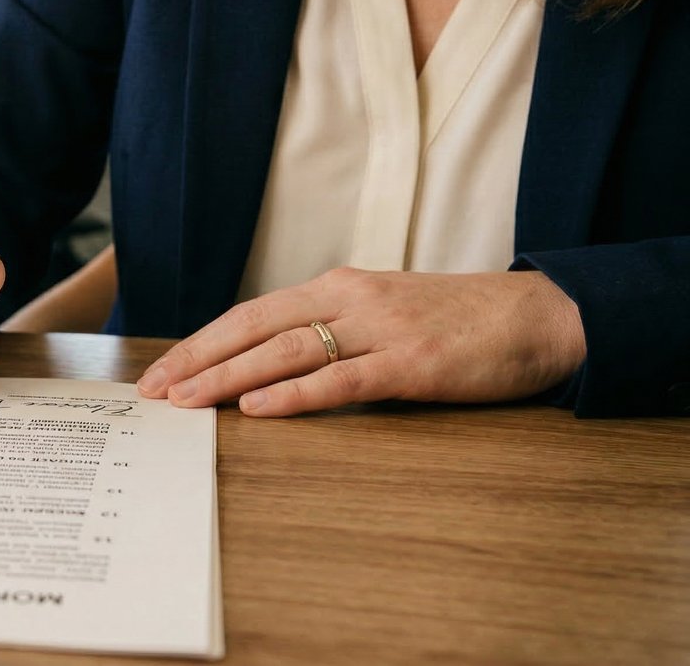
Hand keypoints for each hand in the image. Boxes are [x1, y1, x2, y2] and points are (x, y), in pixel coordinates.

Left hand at [137, 267, 585, 416]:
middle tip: (153, 391)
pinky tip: (258, 409)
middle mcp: (349, 299)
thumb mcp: (382, 315)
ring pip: (286, 351)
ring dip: (229, 377)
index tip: (161, 370)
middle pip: (254, 327)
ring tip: (186, 400)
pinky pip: (342, 380)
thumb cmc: (459, 321)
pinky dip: (295, 394)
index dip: (201, 342)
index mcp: (337, 287)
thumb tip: (270, 366)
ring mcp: (381, 329)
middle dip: (197, 359)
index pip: (251, 313)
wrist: (542, 316)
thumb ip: (331, 333)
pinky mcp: (413, 363)